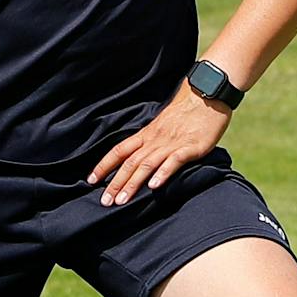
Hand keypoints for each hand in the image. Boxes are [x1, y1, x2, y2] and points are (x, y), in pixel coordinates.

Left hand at [88, 83, 230, 206]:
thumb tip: (137, 160)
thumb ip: (150, 143)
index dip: (104, 165)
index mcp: (146, 135)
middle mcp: (154, 140)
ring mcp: (171, 143)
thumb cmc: (185, 114)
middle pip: (130, 162)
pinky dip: (163, 173)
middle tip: (105, 201)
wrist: (205, 95)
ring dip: (133, 183)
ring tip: (122, 200)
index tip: (90, 180)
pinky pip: (174, 161)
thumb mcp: (161, 127)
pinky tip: (154, 186)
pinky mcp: (190, 147)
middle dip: (115, 183)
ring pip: (147, 164)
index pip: (119, 150)